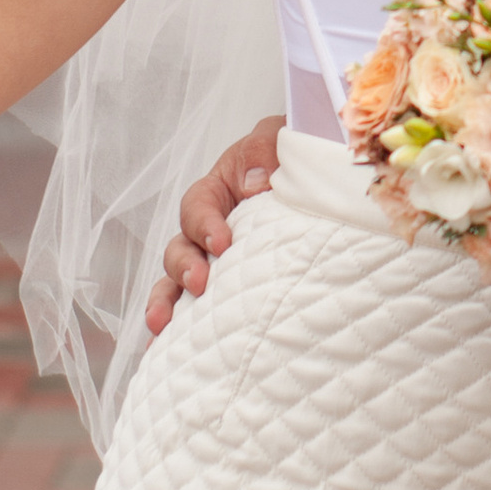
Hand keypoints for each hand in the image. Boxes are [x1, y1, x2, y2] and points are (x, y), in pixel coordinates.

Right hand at [144, 118, 283, 335]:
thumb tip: (254, 185)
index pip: (199, 204)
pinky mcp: (230, 288)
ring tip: (162, 327)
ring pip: (178, 282)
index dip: (204, 224)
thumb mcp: (283, 137)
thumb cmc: (300, 154)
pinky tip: (166, 352)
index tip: (223, 244)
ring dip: (166, 303)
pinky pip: (195, 309)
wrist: (328, 179)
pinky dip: (179, 330)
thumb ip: (265, 149)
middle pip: (180, 247)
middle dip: (184, 268)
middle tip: (200, 284)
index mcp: (221, 188)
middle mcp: (212, 227)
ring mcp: (216, 260)